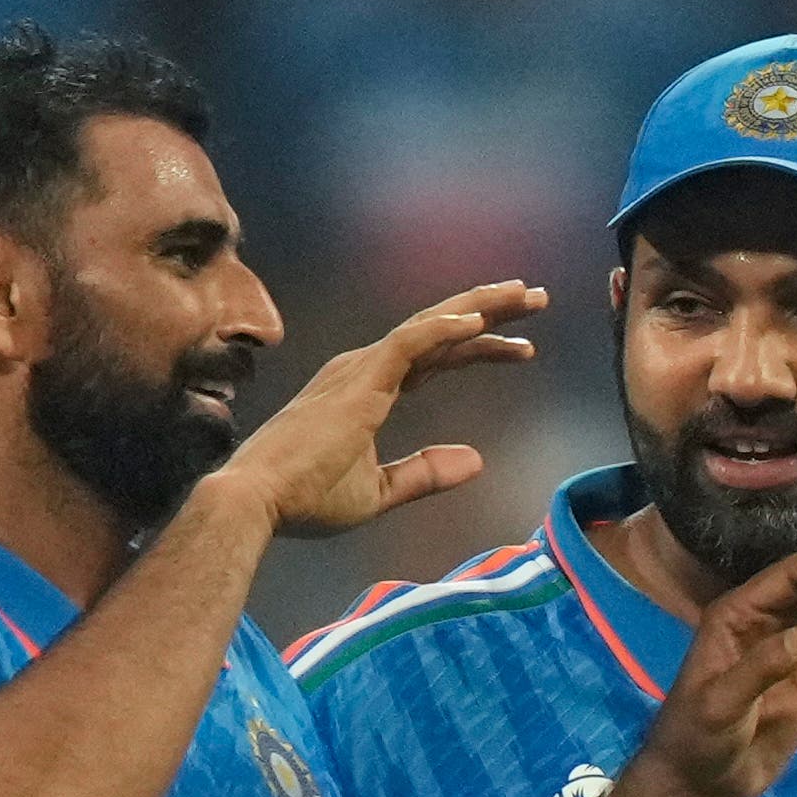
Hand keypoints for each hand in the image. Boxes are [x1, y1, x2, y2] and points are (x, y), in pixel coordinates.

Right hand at [214, 279, 540, 540]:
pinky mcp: (359, 379)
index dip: (481, 348)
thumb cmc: (306, 498)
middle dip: (491, 309)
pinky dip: (444, 329)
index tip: (524, 348)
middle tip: (537, 297)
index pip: (436, 358)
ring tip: (525, 294)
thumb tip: (476, 461)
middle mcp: (366, 368)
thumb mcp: (379, 491)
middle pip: (440, 329)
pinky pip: (410, 342)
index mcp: (369, 388)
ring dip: (481, 307)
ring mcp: (362, 369)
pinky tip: (479, 323)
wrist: (258, 502)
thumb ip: (425, 473)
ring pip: (431, 324)